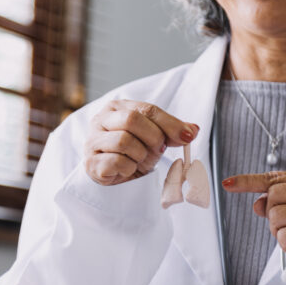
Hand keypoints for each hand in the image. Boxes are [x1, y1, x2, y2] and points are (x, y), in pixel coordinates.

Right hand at [84, 100, 198, 184]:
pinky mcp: (91, 163)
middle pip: (132, 120)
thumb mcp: (154, 138)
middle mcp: (101, 120)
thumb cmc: (133, 153)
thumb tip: (193, 129)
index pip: (147, 109)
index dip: (170, 124)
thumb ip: (172, 131)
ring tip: (140, 159)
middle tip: (159, 149)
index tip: (188, 136)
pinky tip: (128, 169)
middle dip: (153, 137)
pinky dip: (129, 168)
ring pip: (124, 141)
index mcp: (117, 108)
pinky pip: (117, 162)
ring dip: (140, 155)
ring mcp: (93, 142)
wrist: (114, 176)